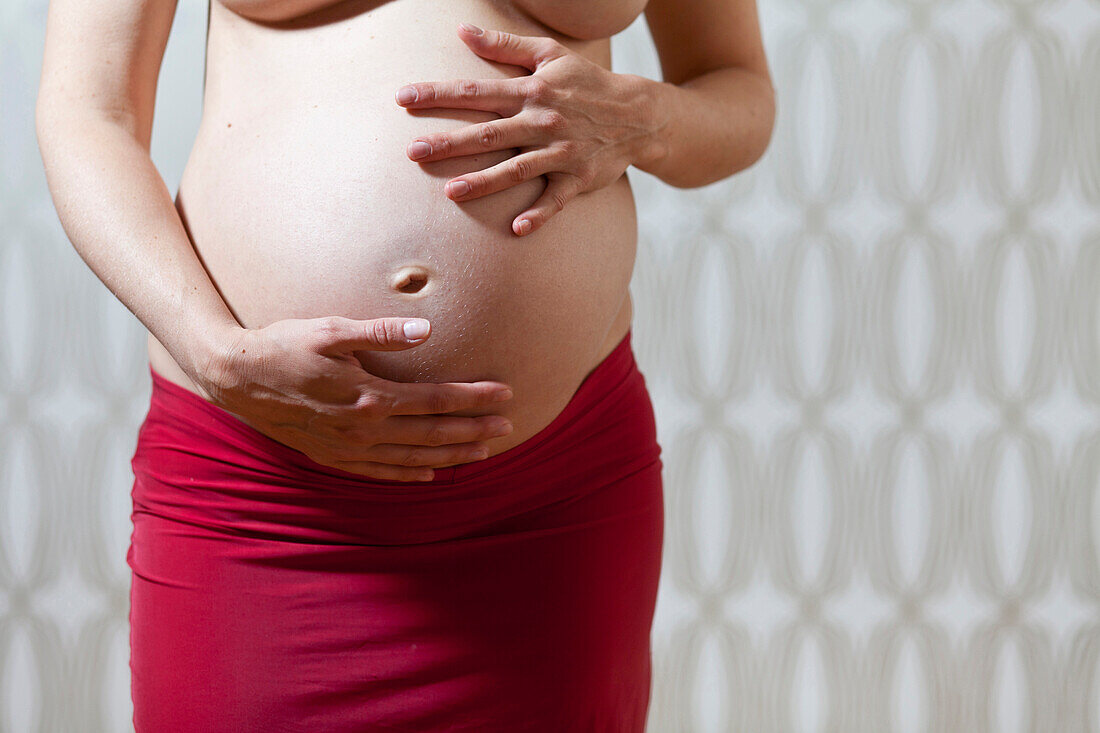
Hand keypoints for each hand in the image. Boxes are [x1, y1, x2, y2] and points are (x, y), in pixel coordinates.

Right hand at [193, 316, 514, 481]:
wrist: (236, 378)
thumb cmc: (284, 345)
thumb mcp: (332, 329)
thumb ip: (382, 332)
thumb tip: (426, 329)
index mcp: (370, 396)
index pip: (437, 400)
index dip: (474, 398)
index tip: (505, 394)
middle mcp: (365, 428)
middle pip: (433, 433)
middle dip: (474, 429)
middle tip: (509, 426)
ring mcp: (349, 448)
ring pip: (413, 457)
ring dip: (452, 455)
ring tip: (484, 451)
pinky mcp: (333, 456)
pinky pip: (381, 471)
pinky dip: (410, 474)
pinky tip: (431, 474)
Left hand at [395, 22, 656, 235]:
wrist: (639, 114)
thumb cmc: (588, 83)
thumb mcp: (550, 55)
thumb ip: (505, 46)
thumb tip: (463, 32)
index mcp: (531, 91)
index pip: (475, 92)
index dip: (438, 94)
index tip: (404, 99)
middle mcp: (542, 122)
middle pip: (488, 133)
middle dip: (449, 142)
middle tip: (412, 152)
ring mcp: (561, 152)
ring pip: (516, 169)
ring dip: (484, 181)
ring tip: (451, 192)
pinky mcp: (578, 178)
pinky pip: (556, 199)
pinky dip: (539, 214)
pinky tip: (517, 228)